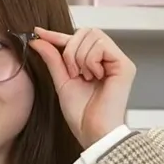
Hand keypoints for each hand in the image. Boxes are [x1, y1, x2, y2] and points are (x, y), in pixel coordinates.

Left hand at [30, 27, 136, 147]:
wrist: (93, 132)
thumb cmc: (82, 114)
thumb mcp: (62, 81)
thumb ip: (53, 59)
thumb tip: (39, 40)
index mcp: (95, 62)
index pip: (77, 38)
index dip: (57, 34)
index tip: (39, 33)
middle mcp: (109, 59)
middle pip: (85, 31)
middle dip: (70, 50)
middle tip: (73, 73)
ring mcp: (118, 61)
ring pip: (92, 36)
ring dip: (79, 58)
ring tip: (84, 78)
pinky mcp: (125, 65)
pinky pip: (101, 46)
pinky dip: (90, 61)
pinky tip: (94, 77)